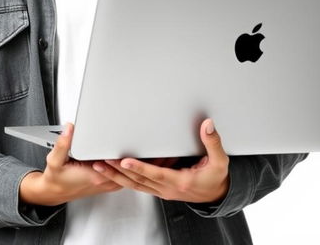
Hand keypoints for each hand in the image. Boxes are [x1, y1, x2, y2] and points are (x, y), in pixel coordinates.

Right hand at [19, 123, 122, 205]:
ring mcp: (106, 185)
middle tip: (125, 137)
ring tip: (124, 146)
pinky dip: (123, 169)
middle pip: (124, 167)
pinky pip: (121, 177)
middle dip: (125, 152)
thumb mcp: (54, 160)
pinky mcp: (105, 186)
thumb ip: (62, 143)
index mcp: (94, 175)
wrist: (54, 192)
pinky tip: (121, 160)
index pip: (116, 161)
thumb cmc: (56, 179)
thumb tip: (70, 129)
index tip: (119, 137)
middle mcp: (102, 181)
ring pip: (125, 174)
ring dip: (126, 162)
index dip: (120, 148)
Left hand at [92, 118, 229, 203]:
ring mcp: (161, 190)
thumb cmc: (216, 177)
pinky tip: (112, 171)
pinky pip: (137, 185)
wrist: (216, 194)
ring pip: (134, 184)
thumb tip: (207, 125)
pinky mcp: (158, 188)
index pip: (155, 174)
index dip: (139, 167)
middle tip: (102, 161)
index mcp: (180, 181)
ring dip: (116, 176)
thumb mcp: (220, 161)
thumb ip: (213, 142)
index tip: (125, 160)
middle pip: (138, 180)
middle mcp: (167, 188)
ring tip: (99, 166)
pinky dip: (123, 178)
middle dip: (118, 171)